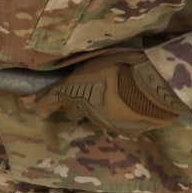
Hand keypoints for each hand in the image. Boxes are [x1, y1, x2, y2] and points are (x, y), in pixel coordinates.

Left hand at [42, 51, 187, 135]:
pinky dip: (116, 120)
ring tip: (103, 106)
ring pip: (91, 122)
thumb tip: (77, 75)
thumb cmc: (123, 64)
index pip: (50, 99)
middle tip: (80, 98)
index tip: (38, 104)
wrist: (153, 85)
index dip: (43, 102)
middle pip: (70, 112)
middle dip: (72, 106)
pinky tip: (124, 112)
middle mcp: (84, 109)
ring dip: (93, 114)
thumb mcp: (96, 61)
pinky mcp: (124, 131)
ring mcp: (104, 122)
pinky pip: (114, 127)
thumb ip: (83, 72)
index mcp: (74, 90)